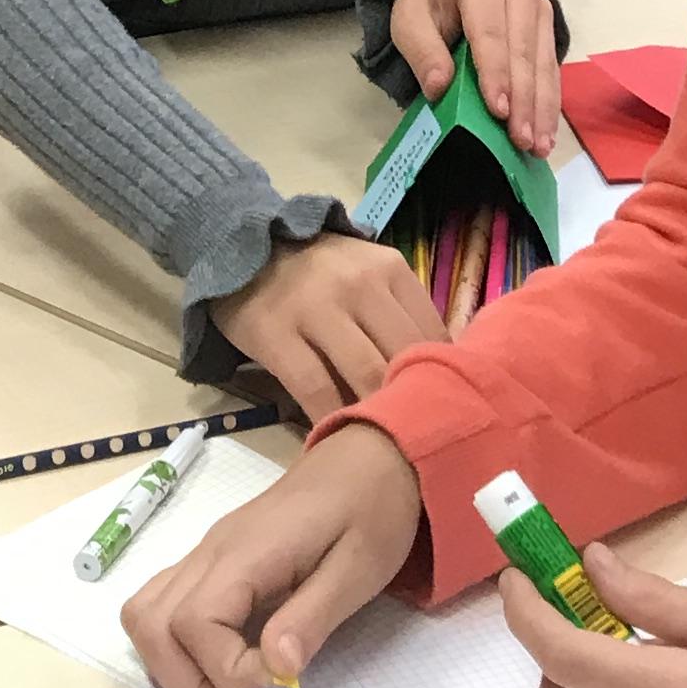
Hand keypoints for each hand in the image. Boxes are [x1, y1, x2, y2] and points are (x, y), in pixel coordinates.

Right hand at [124, 425, 423, 687]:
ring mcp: (206, 552)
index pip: (194, 623)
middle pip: (151, 626)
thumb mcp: (360, 568)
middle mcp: (211, 550)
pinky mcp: (212, 558)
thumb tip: (277, 670)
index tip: (281, 678)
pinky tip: (227, 658)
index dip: (227, 669)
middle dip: (189, 684)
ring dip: (174, 669)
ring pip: (144, 616)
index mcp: (246, 551)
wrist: (371, 456)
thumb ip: (312, 617)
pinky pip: (164, 604)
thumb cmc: (372, 509)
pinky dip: (178, 646)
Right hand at [215, 230, 444, 425]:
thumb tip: (441, 378)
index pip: (432, 335)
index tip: (442, 411)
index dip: (442, 379)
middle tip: (416, 437)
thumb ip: (401, 316)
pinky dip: (330, 417)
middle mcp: (358, 283)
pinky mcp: (275, 332)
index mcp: (389, 269)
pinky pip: (315, 388)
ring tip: (382, 443)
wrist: (244, 243)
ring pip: (364, 375)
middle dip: (412, 402)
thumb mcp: (368, 275)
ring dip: (376, 415)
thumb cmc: (320, 272)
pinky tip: (336, 435)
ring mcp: (315, 306)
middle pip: (402, 358)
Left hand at [389, 0, 560, 152]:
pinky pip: (551, 68)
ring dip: (541, 108)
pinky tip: (546, 133)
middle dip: (523, 100)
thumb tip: (438, 87)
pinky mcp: (547, 25)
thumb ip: (422, 50)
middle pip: (522, 51)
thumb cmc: (429, 3)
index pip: (489, 32)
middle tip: (520, 140)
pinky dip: (548, 103)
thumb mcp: (410, 20)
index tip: (499, 112)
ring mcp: (538, 4)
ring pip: (542, 63)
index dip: (496, 74)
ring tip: (537, 146)